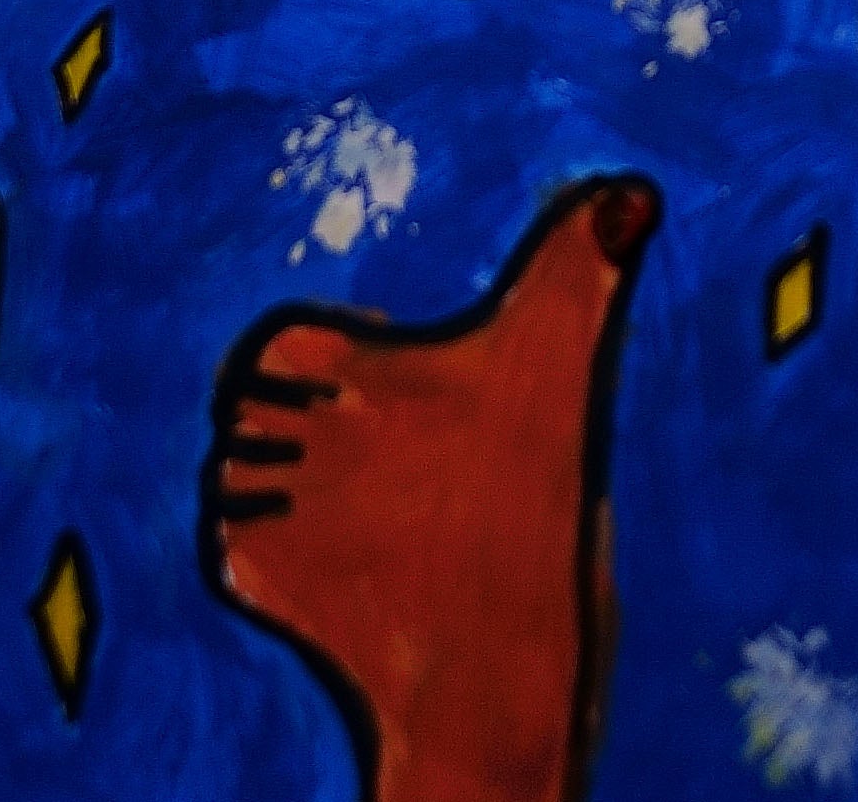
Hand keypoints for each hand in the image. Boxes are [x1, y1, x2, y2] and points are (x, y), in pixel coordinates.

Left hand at [205, 177, 654, 801]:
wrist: (489, 665)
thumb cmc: (527, 502)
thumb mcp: (557, 369)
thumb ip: (581, 270)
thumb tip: (631, 193)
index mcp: (353, 365)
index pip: (276, 347)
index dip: (311, 368)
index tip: (357, 398)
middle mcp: (295, 429)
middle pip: (246, 408)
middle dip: (283, 430)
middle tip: (359, 473)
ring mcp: (266, 502)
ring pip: (228, 471)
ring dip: (263, 487)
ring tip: (343, 518)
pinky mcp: (247, 575)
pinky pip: (226, 542)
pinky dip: (259, 553)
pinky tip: (330, 572)